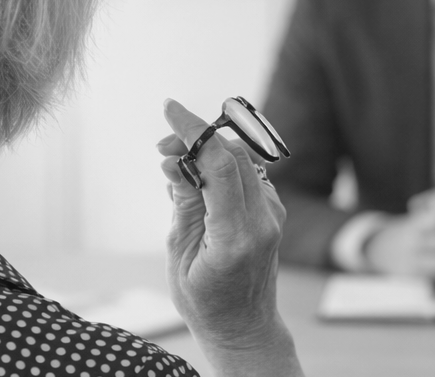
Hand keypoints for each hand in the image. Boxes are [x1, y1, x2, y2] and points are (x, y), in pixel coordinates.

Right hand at [157, 98, 301, 375]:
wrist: (245, 327)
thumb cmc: (206, 300)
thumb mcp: (180, 254)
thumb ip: (183, 203)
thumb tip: (174, 159)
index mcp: (236, 236)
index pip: (220, 165)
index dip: (194, 131)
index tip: (169, 108)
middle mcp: (263, 219)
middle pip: (233, 153)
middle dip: (195, 138)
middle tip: (161, 146)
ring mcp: (273, 213)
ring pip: (241, 157)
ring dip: (206, 150)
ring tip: (171, 163)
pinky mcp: (272, 208)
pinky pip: (245, 171)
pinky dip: (218, 164)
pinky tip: (193, 178)